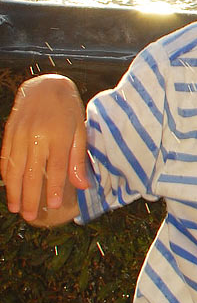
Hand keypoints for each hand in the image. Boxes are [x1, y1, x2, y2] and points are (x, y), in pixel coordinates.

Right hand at [1, 74, 87, 222]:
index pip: (56, 167)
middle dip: (30, 197)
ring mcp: (20, 133)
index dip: (53, 188)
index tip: (52, 206)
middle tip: (30, 216)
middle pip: (32, 172)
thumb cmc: (68, 110)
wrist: (46, 85)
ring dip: (14, 190)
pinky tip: (8, 188)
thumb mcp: (79, 131)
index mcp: (59, 135)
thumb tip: (82, 186)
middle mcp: (37, 135)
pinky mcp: (9, 131)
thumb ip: (78, 159)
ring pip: (14, 167)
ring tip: (16, 208)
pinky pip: (5, 156)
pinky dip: (5, 174)